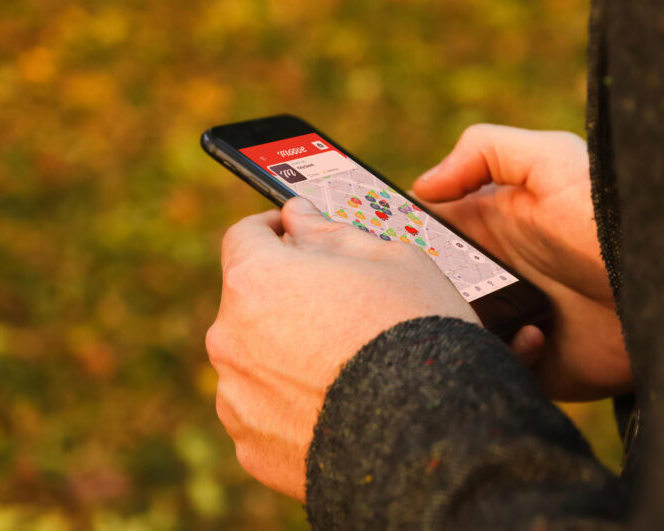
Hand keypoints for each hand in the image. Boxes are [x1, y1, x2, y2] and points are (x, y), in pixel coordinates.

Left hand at [206, 198, 477, 499]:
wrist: (432, 435)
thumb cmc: (416, 332)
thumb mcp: (391, 259)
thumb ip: (332, 232)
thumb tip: (299, 215)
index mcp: (257, 279)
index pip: (244, 236)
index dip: (273, 228)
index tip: (296, 233)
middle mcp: (231, 337)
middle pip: (250, 300)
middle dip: (286, 294)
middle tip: (341, 304)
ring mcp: (237, 398)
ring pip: (256, 357)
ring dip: (286, 350)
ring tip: (347, 363)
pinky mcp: (252, 447)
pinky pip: (265, 411)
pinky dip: (291, 403)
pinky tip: (339, 404)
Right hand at [413, 124, 631, 399]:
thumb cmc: (607, 215)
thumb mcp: (551, 159)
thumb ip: (484, 151)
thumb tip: (422, 185)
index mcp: (487, 225)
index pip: (424, 232)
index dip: (398, 237)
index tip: (373, 242)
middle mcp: (493, 273)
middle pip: (429, 287)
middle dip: (419, 291)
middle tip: (427, 290)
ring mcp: (511, 318)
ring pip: (453, 330)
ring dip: (454, 326)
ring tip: (480, 315)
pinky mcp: (534, 363)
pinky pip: (494, 368)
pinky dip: (504, 357)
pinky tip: (536, 337)